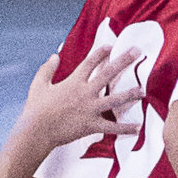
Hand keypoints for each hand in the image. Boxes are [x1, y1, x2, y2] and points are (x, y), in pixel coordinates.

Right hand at [15, 42, 143, 156]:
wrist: (36, 131)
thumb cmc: (35, 109)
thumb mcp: (38, 85)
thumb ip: (47, 69)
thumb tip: (55, 55)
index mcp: (73, 82)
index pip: (89, 63)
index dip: (100, 53)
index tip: (111, 45)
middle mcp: (85, 93)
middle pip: (108, 73)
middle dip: (124, 61)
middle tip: (137, 51)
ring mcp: (90, 109)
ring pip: (115, 99)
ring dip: (130, 94)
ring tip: (142, 90)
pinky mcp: (92, 125)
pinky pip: (112, 127)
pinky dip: (125, 128)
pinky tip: (138, 128)